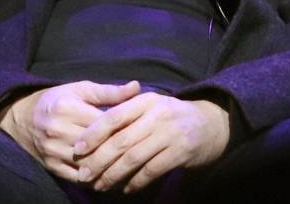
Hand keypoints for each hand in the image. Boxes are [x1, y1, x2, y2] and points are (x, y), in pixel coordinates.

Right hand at [0, 80, 141, 180]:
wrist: (23, 118)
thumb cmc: (58, 100)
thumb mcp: (80, 90)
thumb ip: (109, 91)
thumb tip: (136, 86)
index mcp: (67, 107)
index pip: (104, 122)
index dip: (126, 127)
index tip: (143, 130)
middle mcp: (58, 130)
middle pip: (99, 145)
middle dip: (122, 148)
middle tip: (142, 150)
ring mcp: (54, 150)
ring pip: (91, 163)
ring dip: (112, 166)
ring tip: (132, 165)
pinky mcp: (52, 166)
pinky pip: (79, 177)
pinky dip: (98, 179)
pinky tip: (112, 176)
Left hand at [73, 94, 229, 191]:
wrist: (211, 124)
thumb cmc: (171, 115)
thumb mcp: (149, 105)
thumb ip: (125, 112)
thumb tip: (90, 129)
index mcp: (144, 101)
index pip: (112, 117)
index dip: (93, 134)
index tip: (77, 150)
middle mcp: (157, 115)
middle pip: (121, 141)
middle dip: (99, 160)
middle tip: (83, 174)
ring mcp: (170, 134)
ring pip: (134, 158)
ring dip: (114, 174)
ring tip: (100, 185)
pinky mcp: (181, 152)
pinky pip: (152, 170)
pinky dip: (136, 181)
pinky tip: (125, 188)